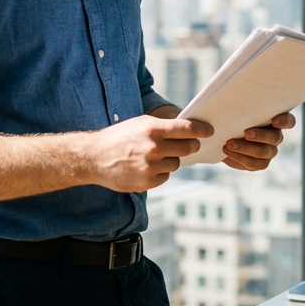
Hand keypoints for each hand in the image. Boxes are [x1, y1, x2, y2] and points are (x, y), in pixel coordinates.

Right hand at [89, 114, 212, 191]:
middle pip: (187, 148)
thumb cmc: (119, 137)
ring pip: (176, 163)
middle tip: (192, 144)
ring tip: (155, 155)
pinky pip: (165, 176)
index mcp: (152, 129)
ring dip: (171, 159)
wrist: (94, 157)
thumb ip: (163, 126)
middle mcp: (153, 148)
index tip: (209, 131)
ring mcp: (150, 167)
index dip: (201, 130)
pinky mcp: (147, 182)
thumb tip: (188, 129)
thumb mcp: (140, 123)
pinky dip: (161, 172)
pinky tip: (147, 167)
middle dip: (191, 146)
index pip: (186, 129)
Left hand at [223, 113, 295, 171]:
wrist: (223, 135)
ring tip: (229, 144)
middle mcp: (275, 136)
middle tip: (245, 133)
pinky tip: (227, 152)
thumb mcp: (234, 110)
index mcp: (275, 120)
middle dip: (260, 136)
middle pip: (276, 138)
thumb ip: (237, 108)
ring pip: (264, 152)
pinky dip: (239, 158)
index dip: (284, 121)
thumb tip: (227, 111)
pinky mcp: (260, 163)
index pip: (289, 121)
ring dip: (246, 148)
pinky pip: (254, 164)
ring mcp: (269, 151)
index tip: (274, 120)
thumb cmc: (232, 117)